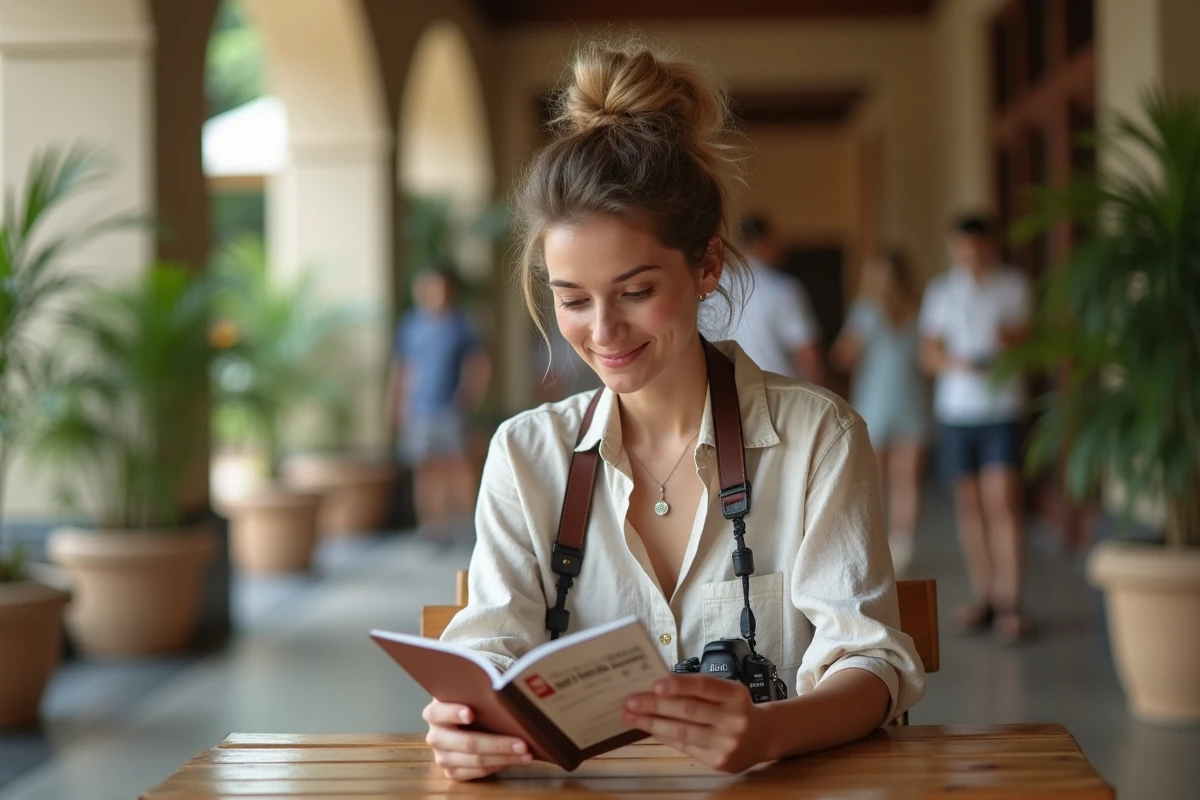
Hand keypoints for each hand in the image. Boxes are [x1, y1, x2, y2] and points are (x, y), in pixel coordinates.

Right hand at [422, 700, 532, 780]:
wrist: (459, 721)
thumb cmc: (468, 703)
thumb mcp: (468, 693)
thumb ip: (476, 692)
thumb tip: (503, 688)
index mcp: (434, 713)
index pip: (438, 712)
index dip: (453, 713)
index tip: (470, 713)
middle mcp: (435, 737)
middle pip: (467, 743)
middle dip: (497, 744)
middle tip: (521, 743)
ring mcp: (442, 757)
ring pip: (476, 761)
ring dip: (504, 758)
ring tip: (526, 754)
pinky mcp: (452, 772)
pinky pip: (478, 772)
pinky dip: (499, 766)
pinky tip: (514, 760)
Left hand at [622, 676, 770, 773]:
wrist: (763, 736)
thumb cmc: (736, 707)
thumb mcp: (727, 691)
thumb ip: (699, 689)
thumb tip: (657, 688)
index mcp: (735, 694)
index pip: (704, 686)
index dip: (679, 685)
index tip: (655, 684)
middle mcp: (733, 719)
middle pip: (688, 710)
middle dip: (655, 705)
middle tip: (630, 701)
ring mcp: (726, 742)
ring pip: (682, 731)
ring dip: (652, 724)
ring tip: (630, 716)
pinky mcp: (718, 761)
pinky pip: (684, 746)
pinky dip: (663, 736)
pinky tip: (648, 729)